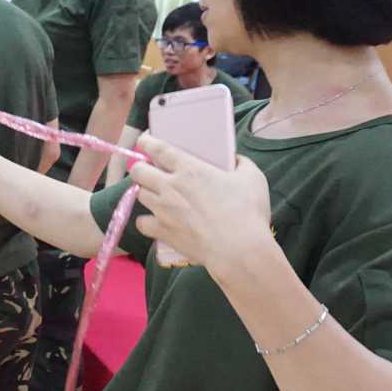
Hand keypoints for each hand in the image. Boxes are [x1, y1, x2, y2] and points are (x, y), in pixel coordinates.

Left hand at [128, 133, 272, 272]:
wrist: (239, 249)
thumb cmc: (248, 212)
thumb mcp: (253, 178)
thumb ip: (241, 163)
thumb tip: (235, 159)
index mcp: (190, 169)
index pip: (158, 149)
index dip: (146, 142)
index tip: (144, 140)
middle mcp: (170, 186)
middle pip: (138, 171)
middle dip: (140, 168)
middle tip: (148, 171)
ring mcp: (163, 209)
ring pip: (139, 194)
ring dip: (145, 192)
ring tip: (155, 195)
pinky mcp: (162, 231)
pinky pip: (142, 222)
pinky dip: (146, 221)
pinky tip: (156, 221)